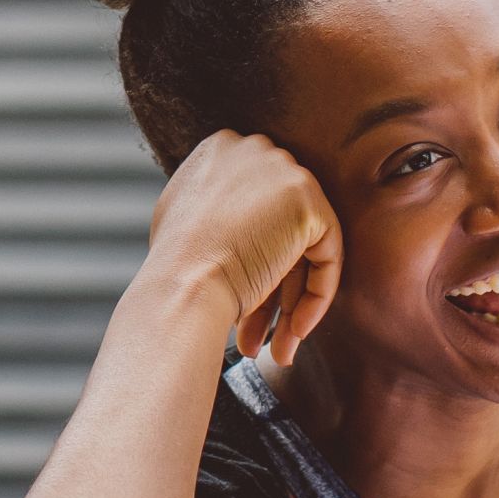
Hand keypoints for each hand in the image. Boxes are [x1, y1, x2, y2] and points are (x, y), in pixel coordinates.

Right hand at [141, 131, 342, 362]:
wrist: (183, 284)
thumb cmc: (172, 268)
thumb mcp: (179, 217)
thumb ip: (207, 206)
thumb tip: (220, 222)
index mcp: (220, 150)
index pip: (253, 204)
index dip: (253, 253)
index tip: (246, 294)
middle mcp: (254, 150)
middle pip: (280, 223)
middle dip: (274, 284)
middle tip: (261, 333)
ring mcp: (283, 172)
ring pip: (303, 244)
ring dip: (291, 302)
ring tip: (277, 348)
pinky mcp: (308, 201)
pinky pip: (326, 254)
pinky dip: (315, 296)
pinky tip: (294, 331)